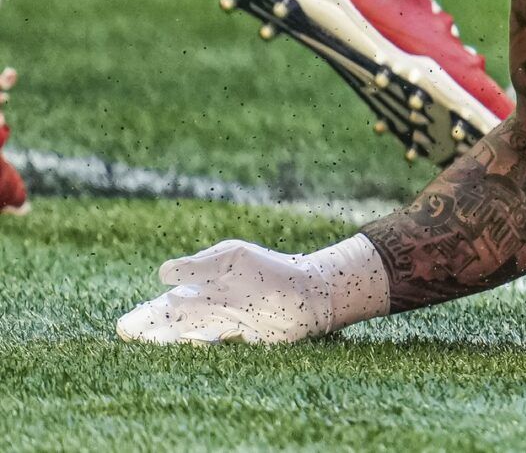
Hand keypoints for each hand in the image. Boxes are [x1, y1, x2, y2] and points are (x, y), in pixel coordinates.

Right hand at [116, 241, 335, 345]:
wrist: (312, 290)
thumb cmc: (271, 269)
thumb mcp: (234, 258)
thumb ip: (201, 265)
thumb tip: (163, 273)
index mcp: (200, 292)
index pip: (163, 309)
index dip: (144, 318)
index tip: (127, 327)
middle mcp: (207, 314)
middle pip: (170, 329)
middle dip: (152, 335)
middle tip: (135, 339)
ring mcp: (222, 332)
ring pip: (188, 341)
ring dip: (175, 343)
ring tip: (160, 341)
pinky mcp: (240, 348)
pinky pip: (214, 352)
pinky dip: (203, 348)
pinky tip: (198, 341)